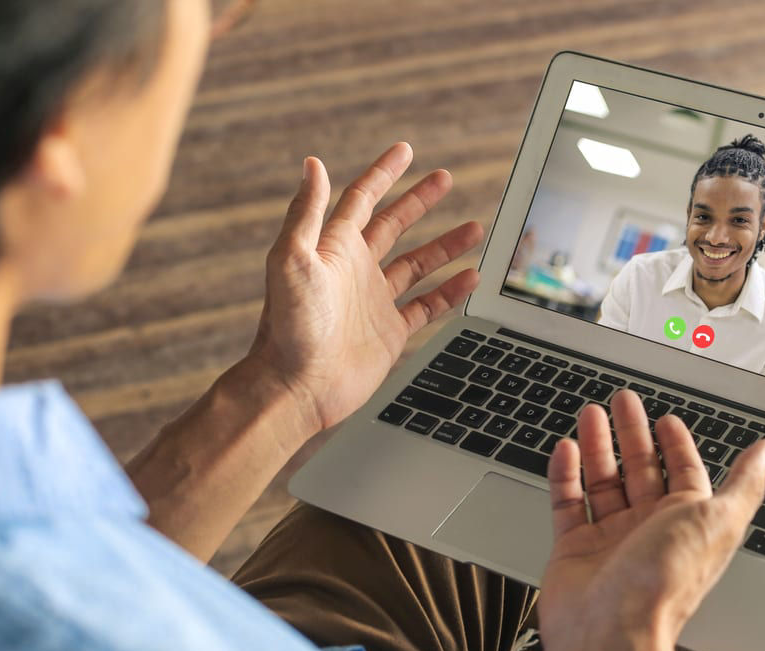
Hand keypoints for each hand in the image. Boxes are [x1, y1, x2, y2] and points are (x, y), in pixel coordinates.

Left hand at [247, 143, 483, 429]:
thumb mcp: (292, 259)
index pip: (363, 199)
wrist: (297, 386)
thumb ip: (306, 212)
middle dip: (419, 200)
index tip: (405, 151)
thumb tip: (312, 163)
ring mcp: (374, 301)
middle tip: (444, 178)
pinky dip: (450, 291)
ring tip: (475, 227)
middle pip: (393, 224)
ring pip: (417, 264)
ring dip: (444, 244)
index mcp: (334, 248)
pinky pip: (427, 305)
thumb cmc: (289, 326)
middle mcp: (355, 270)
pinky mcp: (389, 332)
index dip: (384, 173)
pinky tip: (470, 277)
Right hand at [535, 391, 764, 650]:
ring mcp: (610, 540)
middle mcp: (649, 531)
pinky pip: (569, 504)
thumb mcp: (719, 519)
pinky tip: (566, 450)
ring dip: (598, 447)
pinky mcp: (574, 549)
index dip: (677, 444)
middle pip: (641, 471)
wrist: (612, 626)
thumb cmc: (667, 579)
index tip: (666, 419)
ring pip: (603, 483)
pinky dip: (566, 476)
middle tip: (623, 402)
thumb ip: (744, 482)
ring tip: (590, 415)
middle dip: (632, 434)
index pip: (684, 474)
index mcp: (686, 523)